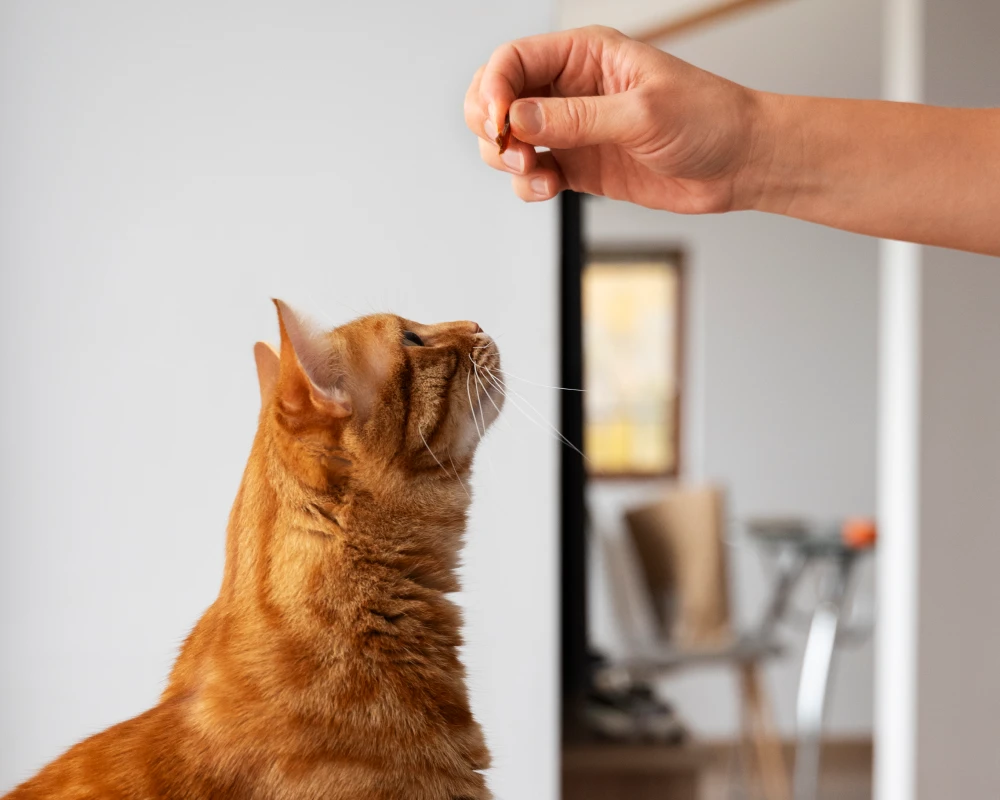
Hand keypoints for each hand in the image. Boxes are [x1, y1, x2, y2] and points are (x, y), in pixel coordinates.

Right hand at [464, 26, 764, 212]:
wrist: (739, 164)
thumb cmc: (707, 120)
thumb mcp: (641, 113)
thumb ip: (576, 118)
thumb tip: (518, 119)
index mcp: (585, 55)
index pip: (514, 59)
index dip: (494, 88)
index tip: (499, 123)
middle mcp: (571, 88)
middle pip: (499, 96)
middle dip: (491, 124)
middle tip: (510, 150)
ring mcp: (572, 129)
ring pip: (509, 138)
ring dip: (506, 158)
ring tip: (535, 172)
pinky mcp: (578, 166)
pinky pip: (532, 173)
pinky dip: (528, 184)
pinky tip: (548, 188)